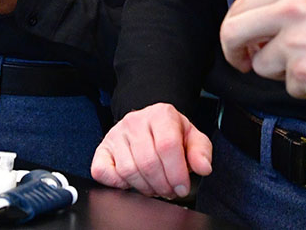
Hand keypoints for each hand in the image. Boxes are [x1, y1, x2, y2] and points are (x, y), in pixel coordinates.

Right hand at [90, 103, 212, 198]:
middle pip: (148, 162)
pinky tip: (131, 182)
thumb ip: (201, 151)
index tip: (182, 187)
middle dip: (162, 184)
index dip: (176, 172)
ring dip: (145, 187)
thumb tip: (203, 167)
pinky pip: (103, 172)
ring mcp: (116, 134)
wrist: (150, 124)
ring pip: (128, 170)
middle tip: (170, 190)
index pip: (167, 146)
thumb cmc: (171, 134)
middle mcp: (135, 121)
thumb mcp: (192, 137)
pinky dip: (117, 183)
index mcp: (161, 114)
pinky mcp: (103, 148)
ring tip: (155, 187)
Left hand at [220, 0, 305, 110]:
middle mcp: (292, 8)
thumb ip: (285, 9)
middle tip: (244, 63)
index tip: (241, 45)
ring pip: (260, 64)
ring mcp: (297, 40)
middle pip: (232, 31)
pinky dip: (303, 88)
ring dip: (280, 73)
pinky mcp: (305, 71)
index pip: (241, 6)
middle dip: (234, 52)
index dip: (234, 30)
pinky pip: (287, 86)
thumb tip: (250, 30)